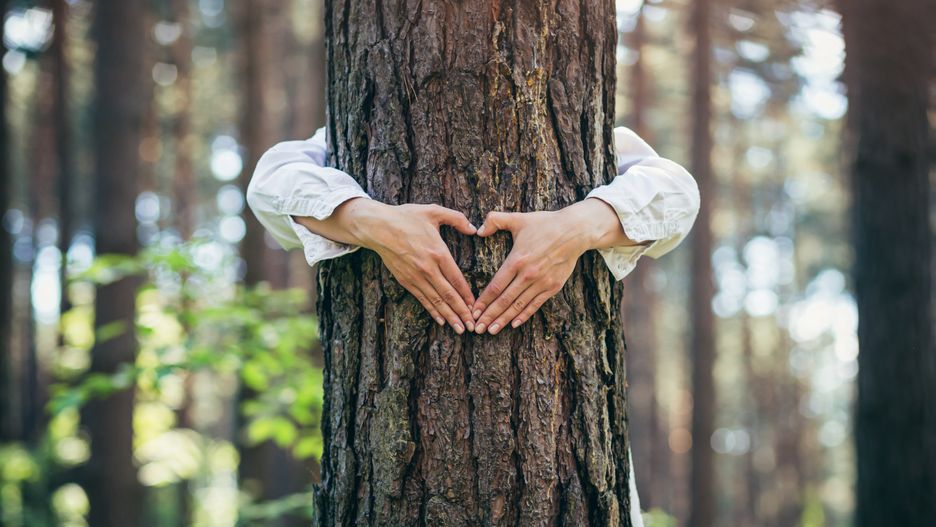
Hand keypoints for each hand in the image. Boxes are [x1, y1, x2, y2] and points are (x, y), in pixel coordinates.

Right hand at [295, 199, 476, 333]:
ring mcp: (415, 276)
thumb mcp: (433, 211)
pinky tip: (441, 320)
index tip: (476, 306)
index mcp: (438, 252)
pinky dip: (432, 311)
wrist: (377, 226)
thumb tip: (474, 228)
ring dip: (449, 316)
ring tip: (460, 329)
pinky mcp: (405, 280)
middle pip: (448, 295)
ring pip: (435, 301)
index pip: (457, 279)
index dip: (467, 295)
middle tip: (472, 326)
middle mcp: (427, 268)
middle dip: (462, 312)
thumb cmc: (406, 217)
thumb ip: (456, 218)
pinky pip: (422, 299)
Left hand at [472, 198, 637, 333]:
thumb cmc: (545, 224)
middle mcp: (528, 274)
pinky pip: (535, 305)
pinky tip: (513, 324)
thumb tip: (477, 229)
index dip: (483, 301)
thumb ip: (495, 220)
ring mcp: (541, 282)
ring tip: (491, 331)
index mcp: (517, 260)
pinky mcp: (553, 287)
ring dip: (504, 320)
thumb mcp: (518, 218)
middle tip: (476, 329)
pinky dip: (524, 315)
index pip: (496, 286)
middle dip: (489, 316)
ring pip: (519, 306)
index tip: (473, 311)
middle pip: (504, 300)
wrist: (575, 231)